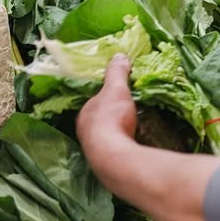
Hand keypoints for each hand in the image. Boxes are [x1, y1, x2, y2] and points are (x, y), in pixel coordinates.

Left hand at [77, 54, 137, 188]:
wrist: (113, 156)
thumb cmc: (112, 119)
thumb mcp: (117, 89)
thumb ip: (117, 73)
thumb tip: (119, 56)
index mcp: (84, 114)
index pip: (95, 103)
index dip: (107, 99)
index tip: (119, 97)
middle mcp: (85, 134)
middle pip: (100, 122)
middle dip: (113, 118)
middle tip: (130, 114)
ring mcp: (94, 151)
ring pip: (107, 138)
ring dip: (118, 134)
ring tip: (134, 130)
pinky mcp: (106, 164)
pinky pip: (116, 151)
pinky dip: (124, 146)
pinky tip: (134, 146)